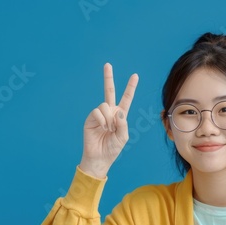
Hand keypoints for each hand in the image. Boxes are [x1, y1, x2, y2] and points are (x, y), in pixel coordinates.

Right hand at [79, 63, 138, 178]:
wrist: (99, 157)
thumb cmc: (112, 149)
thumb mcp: (123, 137)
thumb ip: (123, 123)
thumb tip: (117, 110)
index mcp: (120, 116)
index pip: (126, 99)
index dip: (130, 88)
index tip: (135, 76)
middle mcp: (109, 112)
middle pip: (109, 92)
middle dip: (108, 78)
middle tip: (107, 65)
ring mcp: (99, 114)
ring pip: (106, 105)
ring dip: (109, 118)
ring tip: (108, 129)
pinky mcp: (90, 118)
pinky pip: (97, 111)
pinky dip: (102, 120)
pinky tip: (103, 128)